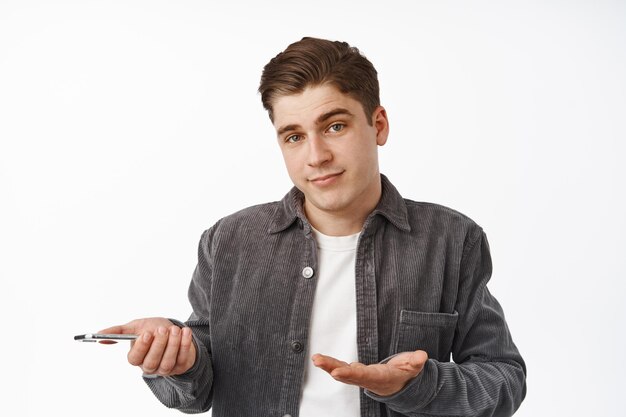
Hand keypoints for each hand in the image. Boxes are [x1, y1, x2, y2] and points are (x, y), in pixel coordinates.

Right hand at [98, 318, 195, 375]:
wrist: (174, 332)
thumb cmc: (153, 330)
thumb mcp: (136, 327)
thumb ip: (118, 331)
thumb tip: (98, 335)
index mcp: (137, 357)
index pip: (134, 358)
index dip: (141, 347)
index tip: (147, 333)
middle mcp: (149, 366)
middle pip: (151, 361)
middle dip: (158, 345)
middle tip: (162, 330)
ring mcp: (165, 368)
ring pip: (167, 361)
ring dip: (172, 345)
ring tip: (175, 330)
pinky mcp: (180, 366)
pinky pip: (182, 357)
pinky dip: (185, 344)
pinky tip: (185, 332)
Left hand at [312, 350, 427, 396]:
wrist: (400, 385)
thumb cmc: (405, 374)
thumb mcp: (413, 367)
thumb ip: (416, 362)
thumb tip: (421, 355)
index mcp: (380, 378)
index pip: (364, 375)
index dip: (350, 374)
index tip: (336, 371)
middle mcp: (367, 379)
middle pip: (348, 375)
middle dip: (332, 368)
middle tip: (318, 361)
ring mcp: (360, 376)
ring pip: (342, 372)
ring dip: (328, 366)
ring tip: (316, 358)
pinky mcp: (355, 372)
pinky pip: (340, 368)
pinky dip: (330, 364)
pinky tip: (319, 359)